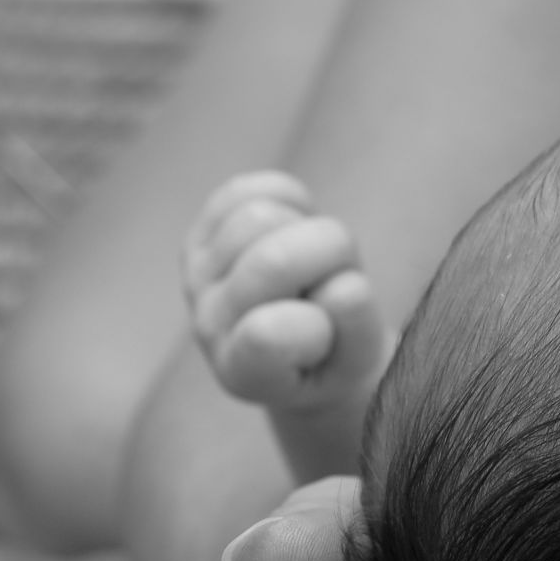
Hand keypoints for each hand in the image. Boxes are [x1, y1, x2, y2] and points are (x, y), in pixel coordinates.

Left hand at [182, 171, 386, 410]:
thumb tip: (346, 286)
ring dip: (312, 230)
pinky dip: (295, 202)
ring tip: (318, 265)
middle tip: (340, 282)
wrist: (306, 348)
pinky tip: (302, 233)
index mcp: (244, 372)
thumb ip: (357, 332)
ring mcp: (199, 273)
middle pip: (273, 260)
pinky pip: (254, 189)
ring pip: (260, 216)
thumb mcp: (360, 363)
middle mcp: (209, 323)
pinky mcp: (205, 230)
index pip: (265, 334)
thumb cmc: (338, 360)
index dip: (319, 323)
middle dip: (333, 258)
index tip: (328, 337)